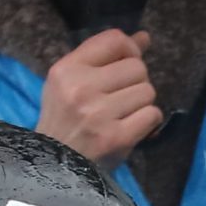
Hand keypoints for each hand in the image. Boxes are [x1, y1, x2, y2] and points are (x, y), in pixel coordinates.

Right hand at [36, 27, 161, 166]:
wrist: (53, 168)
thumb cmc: (65, 121)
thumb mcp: (71, 84)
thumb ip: (105, 58)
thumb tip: (143, 37)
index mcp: (66, 69)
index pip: (114, 39)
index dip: (130, 49)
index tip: (127, 64)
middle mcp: (80, 88)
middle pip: (137, 67)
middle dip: (136, 82)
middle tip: (121, 99)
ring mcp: (98, 114)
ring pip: (148, 91)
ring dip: (142, 103)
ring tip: (123, 115)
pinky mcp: (116, 137)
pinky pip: (152, 115)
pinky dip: (149, 122)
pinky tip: (132, 128)